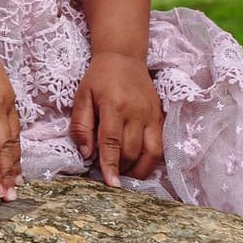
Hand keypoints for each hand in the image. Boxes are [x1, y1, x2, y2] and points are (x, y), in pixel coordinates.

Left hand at [70, 50, 163, 182]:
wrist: (124, 58)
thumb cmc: (98, 79)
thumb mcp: (82, 97)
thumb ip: (81, 126)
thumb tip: (87, 154)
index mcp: (114, 106)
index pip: (112, 142)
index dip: (111, 165)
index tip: (110, 184)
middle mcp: (136, 112)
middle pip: (132, 151)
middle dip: (121, 169)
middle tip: (109, 174)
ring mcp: (152, 116)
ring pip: (151, 153)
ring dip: (138, 170)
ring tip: (124, 173)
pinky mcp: (160, 118)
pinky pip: (160, 147)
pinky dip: (150, 161)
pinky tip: (138, 165)